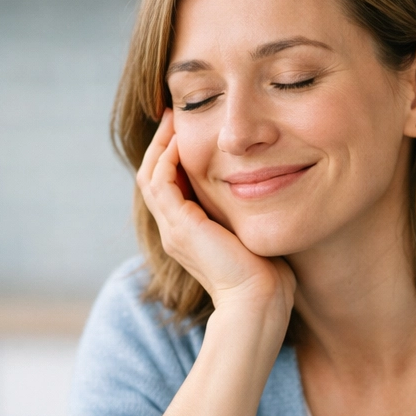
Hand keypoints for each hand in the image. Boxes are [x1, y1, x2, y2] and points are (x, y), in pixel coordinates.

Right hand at [137, 110, 295, 323]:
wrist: (258, 300)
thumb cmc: (265, 273)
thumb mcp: (251, 231)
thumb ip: (246, 210)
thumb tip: (265, 185)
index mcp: (187, 233)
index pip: (169, 186)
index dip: (174, 156)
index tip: (188, 128)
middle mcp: (174, 231)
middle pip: (153, 177)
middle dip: (162, 144)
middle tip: (173, 114)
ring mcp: (173, 230)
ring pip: (151, 176)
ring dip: (161, 145)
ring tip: (173, 118)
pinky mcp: (179, 226)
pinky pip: (161, 182)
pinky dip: (167, 158)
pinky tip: (182, 139)